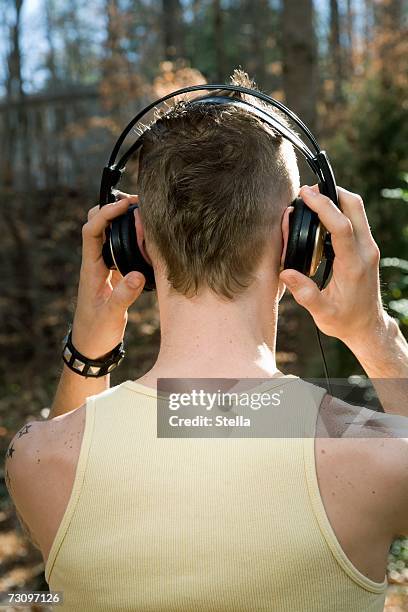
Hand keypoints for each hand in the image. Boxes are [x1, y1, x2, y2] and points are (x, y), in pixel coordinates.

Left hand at [71, 194, 144, 358]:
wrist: (91, 346)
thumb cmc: (96, 332)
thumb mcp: (110, 316)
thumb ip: (123, 296)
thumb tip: (137, 275)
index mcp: (90, 269)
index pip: (92, 230)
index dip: (107, 214)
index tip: (126, 206)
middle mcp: (95, 264)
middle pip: (96, 224)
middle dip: (112, 208)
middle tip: (136, 202)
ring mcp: (104, 268)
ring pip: (108, 234)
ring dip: (122, 221)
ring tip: (145, 215)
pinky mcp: (114, 275)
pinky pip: (119, 248)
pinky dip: (131, 237)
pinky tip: (147, 239)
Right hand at [279, 185, 390, 351]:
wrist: (368, 326)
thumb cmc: (345, 320)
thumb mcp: (323, 314)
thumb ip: (305, 294)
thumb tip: (286, 273)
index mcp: (354, 265)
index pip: (342, 226)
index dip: (324, 206)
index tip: (306, 194)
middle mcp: (365, 251)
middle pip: (355, 207)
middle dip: (332, 192)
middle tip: (308, 191)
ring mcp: (368, 248)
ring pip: (357, 210)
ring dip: (336, 199)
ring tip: (311, 201)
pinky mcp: (365, 248)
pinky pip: (355, 220)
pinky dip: (339, 210)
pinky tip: (321, 216)